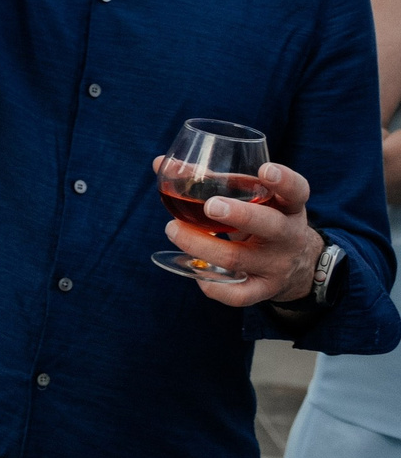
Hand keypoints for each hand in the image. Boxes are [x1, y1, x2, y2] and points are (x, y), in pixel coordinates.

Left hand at [156, 157, 324, 306]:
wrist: (298, 265)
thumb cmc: (263, 219)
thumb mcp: (254, 199)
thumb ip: (213, 179)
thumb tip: (158, 163)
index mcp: (289, 207)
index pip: (296, 191)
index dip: (283, 180)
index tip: (264, 169)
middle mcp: (288, 236)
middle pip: (270, 226)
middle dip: (239, 215)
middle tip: (210, 206)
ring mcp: (276, 266)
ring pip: (238, 259)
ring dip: (200, 245)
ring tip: (173, 229)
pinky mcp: (264, 290)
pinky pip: (237, 295)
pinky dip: (210, 284)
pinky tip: (193, 269)